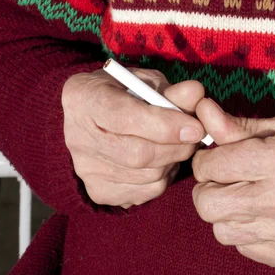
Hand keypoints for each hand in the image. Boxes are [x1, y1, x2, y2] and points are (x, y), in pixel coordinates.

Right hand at [62, 68, 204, 207]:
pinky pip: (145, 192)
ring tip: (176, 145)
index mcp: (84, 98)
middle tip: (195, 137)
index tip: (196, 127)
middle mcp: (78, 137)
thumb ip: (170, 91)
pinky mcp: (99, 191)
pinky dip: (163, 177)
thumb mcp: (144, 83)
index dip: (165, 125)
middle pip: (137, 154)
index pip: (125, 118)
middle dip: (176, 147)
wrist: (92, 120)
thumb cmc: (123, 95)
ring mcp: (86, 170)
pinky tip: (161, 161)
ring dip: (173, 161)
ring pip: (147, 176)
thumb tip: (196, 93)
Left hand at [192, 100, 274, 268]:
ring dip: (226, 213)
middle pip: (207, 205)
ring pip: (221, 230)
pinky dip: (246, 231)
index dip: (206, 159)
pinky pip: (245, 247)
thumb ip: (239, 126)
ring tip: (247, 197)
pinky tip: (265, 215)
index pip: (211, 166)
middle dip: (207, 189)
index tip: (216, 157)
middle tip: (223, 180)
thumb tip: (201, 114)